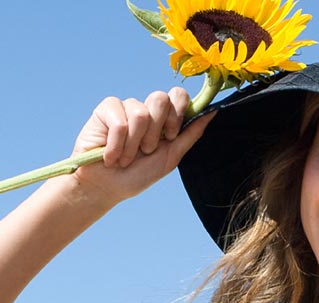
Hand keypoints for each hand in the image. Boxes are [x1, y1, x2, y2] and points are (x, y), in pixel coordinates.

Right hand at [68, 87, 215, 204]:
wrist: (104, 188)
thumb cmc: (135, 176)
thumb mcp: (169, 158)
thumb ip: (190, 134)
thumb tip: (214, 110)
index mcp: (163, 119)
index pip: (179, 96)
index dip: (177, 114)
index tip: (169, 136)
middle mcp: (145, 109)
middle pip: (161, 98)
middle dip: (155, 131)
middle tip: (145, 151)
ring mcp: (125, 107)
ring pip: (140, 113)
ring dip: (133, 144)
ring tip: (125, 158)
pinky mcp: (106, 110)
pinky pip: (120, 121)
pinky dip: (117, 145)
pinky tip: (110, 156)